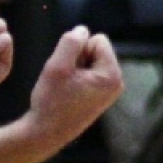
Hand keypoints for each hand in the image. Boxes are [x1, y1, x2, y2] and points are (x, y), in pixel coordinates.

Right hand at [24, 26, 123, 153]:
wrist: (47, 132)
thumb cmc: (52, 101)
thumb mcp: (58, 65)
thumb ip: (71, 42)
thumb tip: (83, 30)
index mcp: (112, 76)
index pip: (97, 39)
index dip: (78, 49)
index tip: (69, 70)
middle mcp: (116, 83)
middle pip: (95, 48)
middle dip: (77, 57)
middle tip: (66, 78)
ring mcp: (109, 90)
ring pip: (88, 58)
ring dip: (74, 66)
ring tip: (66, 85)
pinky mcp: (100, 94)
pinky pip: (86, 70)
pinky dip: (75, 75)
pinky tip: (67, 91)